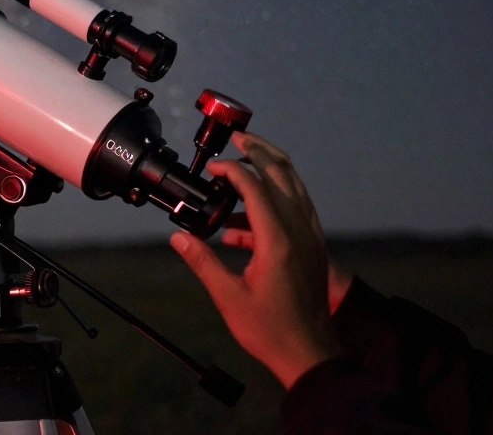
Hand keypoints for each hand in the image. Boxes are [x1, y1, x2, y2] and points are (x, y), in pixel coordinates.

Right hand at [170, 131, 342, 388]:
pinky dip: (278, 197)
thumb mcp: (228, 296)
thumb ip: (202, 262)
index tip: (210, 170)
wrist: (309, 353)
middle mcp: (300, 231)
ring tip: (246, 164)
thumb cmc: (270, 329)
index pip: (254, 187)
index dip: (230, 171)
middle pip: (283, 173)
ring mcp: (312, 237)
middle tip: (237, 139)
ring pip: (296, 186)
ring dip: (273, 168)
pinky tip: (247, 218)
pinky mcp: (314, 247)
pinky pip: (299, 207)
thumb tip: (177, 237)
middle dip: (259, 151)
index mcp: (278, 240)